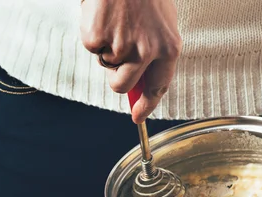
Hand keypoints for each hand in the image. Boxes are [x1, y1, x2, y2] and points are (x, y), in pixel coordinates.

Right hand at [80, 0, 181, 123]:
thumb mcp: (160, 24)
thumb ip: (154, 54)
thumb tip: (138, 83)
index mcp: (169, 48)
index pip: (158, 87)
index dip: (146, 105)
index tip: (137, 117)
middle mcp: (148, 52)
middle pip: (122, 86)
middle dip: (115, 78)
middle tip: (115, 56)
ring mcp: (122, 46)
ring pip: (106, 66)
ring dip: (106, 50)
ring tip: (114, 22)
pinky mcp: (98, 38)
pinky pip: (91, 48)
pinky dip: (92, 33)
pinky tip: (102, 14)